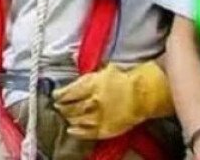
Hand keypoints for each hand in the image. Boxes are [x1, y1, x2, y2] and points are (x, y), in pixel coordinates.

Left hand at [52, 61, 173, 139]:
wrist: (143, 94)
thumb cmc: (124, 79)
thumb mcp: (104, 70)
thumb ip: (87, 75)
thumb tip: (72, 65)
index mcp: (91, 85)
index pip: (68, 92)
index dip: (59, 95)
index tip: (55, 96)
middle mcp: (92, 101)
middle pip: (70, 107)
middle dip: (61, 107)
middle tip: (58, 106)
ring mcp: (98, 117)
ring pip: (76, 120)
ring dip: (68, 118)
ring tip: (65, 116)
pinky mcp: (105, 129)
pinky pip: (87, 133)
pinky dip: (76, 132)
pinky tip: (71, 130)